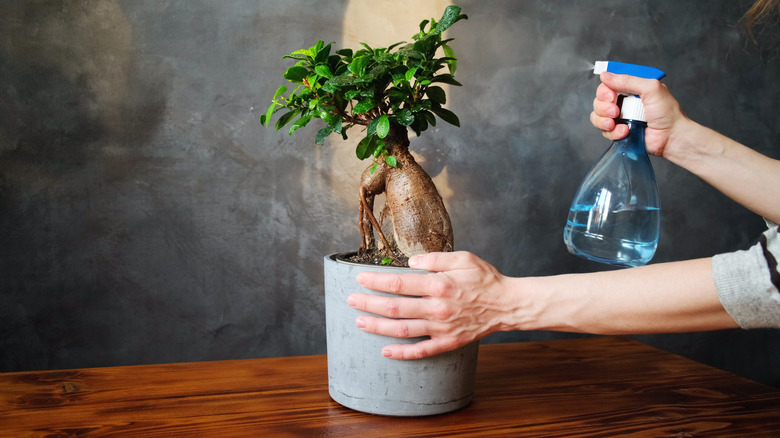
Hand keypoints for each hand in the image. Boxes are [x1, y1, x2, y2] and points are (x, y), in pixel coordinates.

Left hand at [349, 251, 514, 358]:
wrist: (507, 305)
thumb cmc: (485, 279)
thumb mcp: (463, 258)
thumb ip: (435, 258)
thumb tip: (411, 260)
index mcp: (439, 285)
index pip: (399, 284)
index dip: (376, 282)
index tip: (360, 279)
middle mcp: (437, 308)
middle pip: (394, 308)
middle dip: (368, 304)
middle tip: (351, 301)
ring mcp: (441, 328)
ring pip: (402, 330)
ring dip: (378, 327)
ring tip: (360, 322)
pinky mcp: (448, 342)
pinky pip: (421, 351)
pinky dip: (402, 353)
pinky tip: (385, 351)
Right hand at [590, 71, 688, 157]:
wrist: (671, 137)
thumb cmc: (667, 113)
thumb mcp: (650, 89)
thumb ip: (628, 80)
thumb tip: (605, 75)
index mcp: (631, 88)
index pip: (608, 84)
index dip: (604, 90)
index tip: (611, 96)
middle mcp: (624, 101)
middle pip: (599, 100)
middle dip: (603, 107)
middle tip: (615, 111)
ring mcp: (620, 117)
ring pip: (597, 116)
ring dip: (604, 120)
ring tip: (615, 123)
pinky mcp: (619, 131)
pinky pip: (604, 131)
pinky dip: (612, 132)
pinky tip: (625, 132)